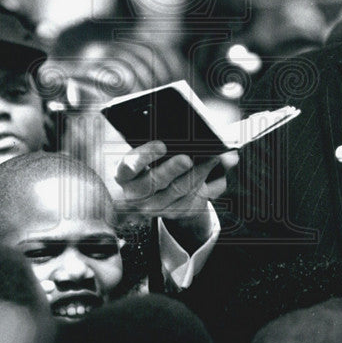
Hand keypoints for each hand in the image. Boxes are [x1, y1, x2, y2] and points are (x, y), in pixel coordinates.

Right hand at [113, 140, 238, 224]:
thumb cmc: (145, 162)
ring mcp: (156, 207)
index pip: (128, 167)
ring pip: (179, 190)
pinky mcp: (175, 212)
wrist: (147, 192)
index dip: (144, 157)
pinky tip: (218, 168)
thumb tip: (177, 130)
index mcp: (123, 174)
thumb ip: (151, 140)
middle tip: (188, 158)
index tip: (161, 145)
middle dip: (173, 169)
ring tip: (212, 157)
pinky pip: (194, 199)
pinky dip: (208, 182)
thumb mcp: (141, 151)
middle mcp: (136, 194)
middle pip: (155, 182)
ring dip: (198, 172)